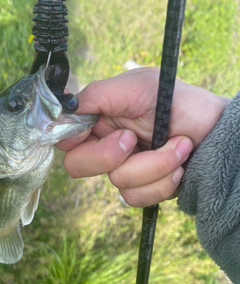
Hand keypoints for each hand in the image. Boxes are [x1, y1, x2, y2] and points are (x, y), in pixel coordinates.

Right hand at [56, 67, 230, 206]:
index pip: (65, 137)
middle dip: (109, 155)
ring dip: (153, 165)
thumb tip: (65, 110)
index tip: (92, 132)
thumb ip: (97, 94)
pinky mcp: (142, 188)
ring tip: (179, 147)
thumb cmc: (183, 103)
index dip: (73, 139)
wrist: (219, 133)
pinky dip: (161, 182)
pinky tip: (180, 168)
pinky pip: (135, 197)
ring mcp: (124, 169)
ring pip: (115, 182)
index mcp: (101, 118)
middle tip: (134, 139)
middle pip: (77, 166)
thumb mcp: (139, 86)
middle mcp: (107, 145)